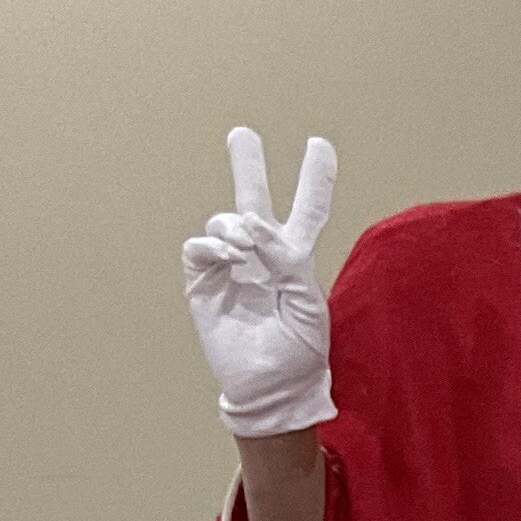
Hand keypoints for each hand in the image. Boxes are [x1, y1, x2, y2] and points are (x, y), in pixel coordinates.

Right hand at [179, 126, 339, 438]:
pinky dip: (212, 245)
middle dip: (248, 166)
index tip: (320, 145)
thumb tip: (252, 225)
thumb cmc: (299, 350)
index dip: (315, 179)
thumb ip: (287, 259)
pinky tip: (228, 255)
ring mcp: (231, 268)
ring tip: (246, 247)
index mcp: (296, 259)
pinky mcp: (204, 284)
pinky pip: (199, 250)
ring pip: (225, 222)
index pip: (308, 211)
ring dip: (235, 226)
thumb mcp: (309, 302)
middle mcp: (262, 257)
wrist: (273, 387)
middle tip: (242, 134)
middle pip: (255, 201)